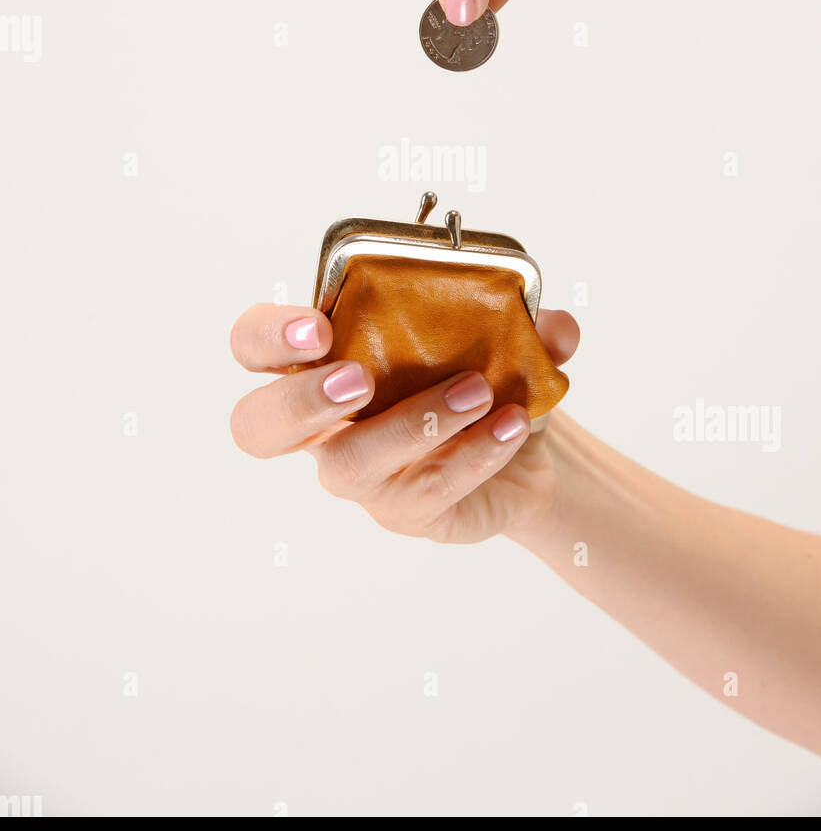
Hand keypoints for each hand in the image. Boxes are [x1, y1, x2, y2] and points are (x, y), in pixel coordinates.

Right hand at [229, 303, 579, 542]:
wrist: (524, 430)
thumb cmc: (478, 362)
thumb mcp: (500, 328)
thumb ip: (525, 319)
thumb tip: (556, 324)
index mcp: (322, 355)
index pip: (254, 343)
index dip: (270, 337)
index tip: (319, 327)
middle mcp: (322, 420)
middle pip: (258, 425)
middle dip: (300, 400)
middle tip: (359, 380)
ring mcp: (357, 472)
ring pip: (349, 463)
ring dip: (414, 422)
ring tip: (479, 390)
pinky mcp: (400, 512)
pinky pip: (424, 490)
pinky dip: (473, 452)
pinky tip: (511, 425)